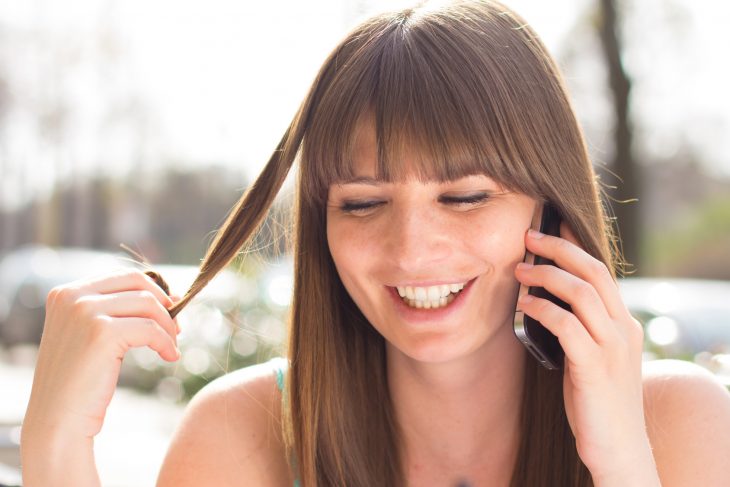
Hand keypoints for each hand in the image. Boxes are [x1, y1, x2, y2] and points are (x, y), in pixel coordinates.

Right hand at [23, 269, 180, 439]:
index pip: (124, 277)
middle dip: (164, 304)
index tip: (169, 311)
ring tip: (171, 347)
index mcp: (65, 293)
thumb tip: (170, 296)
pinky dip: (167, 342)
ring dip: (167, 326)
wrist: (58, 421)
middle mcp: (71, 296)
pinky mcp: (102, 332)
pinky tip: (169, 356)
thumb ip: (117, 311)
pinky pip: (151, 329)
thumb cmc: (79, 382)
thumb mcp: (91, 335)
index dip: (154, 292)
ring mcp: (84, 312)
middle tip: (176, 329)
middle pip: (139, 284)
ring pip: (149, 304)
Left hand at [514, 224, 655, 480]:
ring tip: (519, 272)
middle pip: (594, 272)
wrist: (618, 447)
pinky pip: (567, 326)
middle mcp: (622, 329)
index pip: (601, 271)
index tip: (548, 228)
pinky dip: (543, 309)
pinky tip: (524, 306)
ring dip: (546, 277)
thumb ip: (579, 327)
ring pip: (581, 294)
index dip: (574, 245)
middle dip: (559, 248)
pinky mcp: (595, 368)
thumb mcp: (592, 355)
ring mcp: (612, 348)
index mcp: (623, 323)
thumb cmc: (596, 400)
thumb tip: (542, 298)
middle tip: (527, 238)